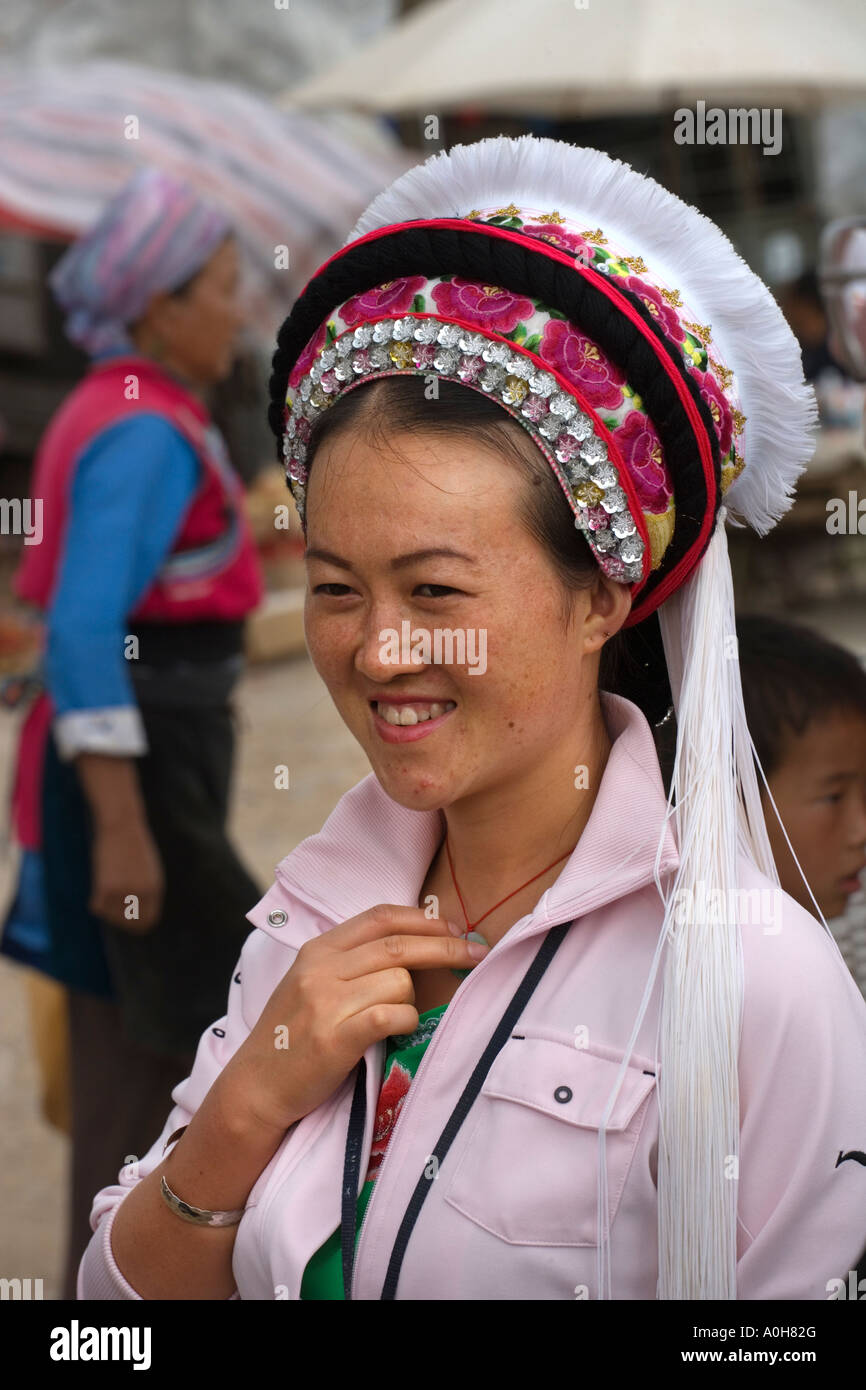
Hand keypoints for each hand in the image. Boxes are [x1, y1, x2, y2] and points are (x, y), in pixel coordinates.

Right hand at [89, 819, 164, 932]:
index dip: (137, 924)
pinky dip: (95, 901)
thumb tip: (136, 911)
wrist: (122, 825)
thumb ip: (146, 889)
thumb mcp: (148, 868)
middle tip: (111, 909)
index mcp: (155, 888)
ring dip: (106, 908)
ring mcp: (124, 890)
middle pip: (129, 923)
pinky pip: (97, 906)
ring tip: (105, 890)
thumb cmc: (133, 844)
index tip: (126, 919)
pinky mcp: (106, 886)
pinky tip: (97, 889)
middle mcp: (142, 893)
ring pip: (110, 916)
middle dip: (119, 920)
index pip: (149, 920)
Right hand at [226, 904, 488, 1133]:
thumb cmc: (292, 1036)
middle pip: (399, 944)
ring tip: (399, 1016)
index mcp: (318, 949)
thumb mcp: (311, 983)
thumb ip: (351, 960)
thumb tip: (414, 942)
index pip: (381, 917)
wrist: (255, 1087)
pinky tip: (400, 1028)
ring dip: (413, 998)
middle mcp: (320, 969)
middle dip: (446, 946)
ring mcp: (326, 1002)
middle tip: (477, 953)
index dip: (424, 919)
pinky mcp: (335, 1038)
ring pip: (399, 980)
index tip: (455, 928)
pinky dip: (406, 1020)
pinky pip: (392, 1015)